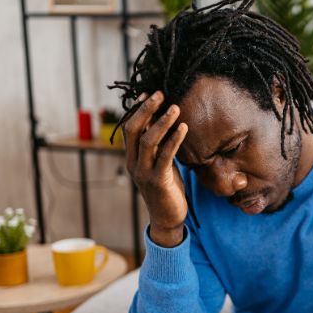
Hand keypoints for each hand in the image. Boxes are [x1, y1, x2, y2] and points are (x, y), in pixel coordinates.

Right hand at [123, 91, 188, 246]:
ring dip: (162, 121)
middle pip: (134, 129)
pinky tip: (184, 127)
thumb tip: (165, 123)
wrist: (168, 218)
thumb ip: (159, 147)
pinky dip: (174, 139)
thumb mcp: (161, 164)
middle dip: (146, 109)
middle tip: (160, 93)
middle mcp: (133, 163)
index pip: (129, 128)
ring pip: (148, 140)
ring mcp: (144, 172)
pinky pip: (165, 156)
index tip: (148, 93)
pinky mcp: (158, 181)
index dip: (137, 110)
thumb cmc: (167, 188)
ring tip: (175, 107)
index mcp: (131, 158)